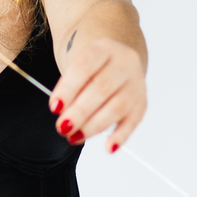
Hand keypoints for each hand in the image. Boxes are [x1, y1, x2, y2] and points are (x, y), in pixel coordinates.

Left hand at [48, 37, 146, 151]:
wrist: (113, 58)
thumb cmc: (89, 66)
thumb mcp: (74, 62)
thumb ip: (68, 85)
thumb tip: (62, 113)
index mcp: (102, 48)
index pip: (84, 66)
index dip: (68, 88)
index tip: (54, 107)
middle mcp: (123, 62)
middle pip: (101, 88)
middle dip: (80, 112)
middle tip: (62, 127)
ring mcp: (136, 81)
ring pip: (118, 106)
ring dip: (94, 126)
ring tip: (75, 137)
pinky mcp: (142, 100)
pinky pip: (134, 120)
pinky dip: (121, 135)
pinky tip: (109, 148)